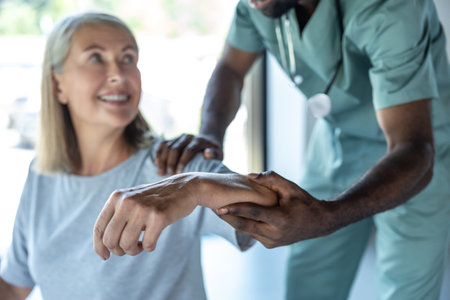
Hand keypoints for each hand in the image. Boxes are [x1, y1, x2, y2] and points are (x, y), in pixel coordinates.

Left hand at [93, 173, 199, 259]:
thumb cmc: (156, 200)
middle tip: (129, 249)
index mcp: (117, 197)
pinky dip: (149, 247)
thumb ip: (116, 218)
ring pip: (127, 244)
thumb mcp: (132, 201)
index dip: (99, 246)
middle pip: (110, 239)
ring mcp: (143, 208)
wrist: (184, 187)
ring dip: (133, 251)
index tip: (105, 257)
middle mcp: (127, 201)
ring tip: (140, 245)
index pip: (99, 227)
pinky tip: (153, 240)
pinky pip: (147, 244)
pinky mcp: (159, 216)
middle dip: (118, 251)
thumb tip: (103, 248)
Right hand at [155, 134, 222, 175]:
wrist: (209, 138)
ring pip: (167, 146)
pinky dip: (158, 153)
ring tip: (160, 173)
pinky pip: (163, 144)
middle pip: (175, 148)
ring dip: (162, 160)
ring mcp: (179, 137)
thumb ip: (214, 154)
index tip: (179, 173)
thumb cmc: (214, 151)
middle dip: (170, 163)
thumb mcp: (218, 153)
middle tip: (169, 176)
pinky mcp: (174, 139)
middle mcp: (187, 137)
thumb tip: (206, 153)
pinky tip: (156, 164)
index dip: (182, 162)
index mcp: (198, 141)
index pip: (188, 151)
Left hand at [217, 171, 337, 247]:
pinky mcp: (270, 244)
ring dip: (233, 222)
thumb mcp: (291, 187)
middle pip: (245, 226)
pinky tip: (233, 216)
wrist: (318, 223)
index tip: (220, 206)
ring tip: (219, 211)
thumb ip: (271, 179)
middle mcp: (276, 234)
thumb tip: (250, 175)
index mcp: (281, 219)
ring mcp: (273, 242)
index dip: (236, 210)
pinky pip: (253, 233)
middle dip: (228, 218)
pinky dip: (243, 225)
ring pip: (247, 231)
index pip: (253, 214)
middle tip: (213, 208)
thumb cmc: (304, 202)